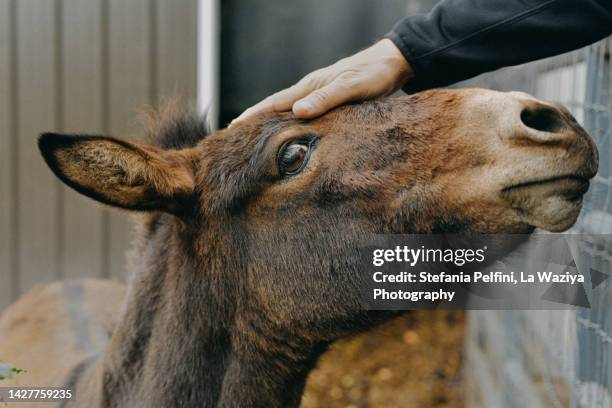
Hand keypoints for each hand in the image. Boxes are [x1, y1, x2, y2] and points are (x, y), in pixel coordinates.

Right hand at [231, 39, 413, 124]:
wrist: (392, 63)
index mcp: (310, 87)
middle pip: (275, 106)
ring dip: (269, 123)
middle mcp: (310, 91)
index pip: (274, 102)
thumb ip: (326, 99)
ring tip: (254, 138)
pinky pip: (302, 114)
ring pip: (287, 111)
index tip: (233, 128)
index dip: (253, 115)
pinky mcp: (328, 101)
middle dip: (254, 120)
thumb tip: (297, 112)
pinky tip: (288, 132)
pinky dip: (289, 123)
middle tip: (235, 138)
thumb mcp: (351, 87)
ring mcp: (318, 95)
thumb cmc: (373, 74)